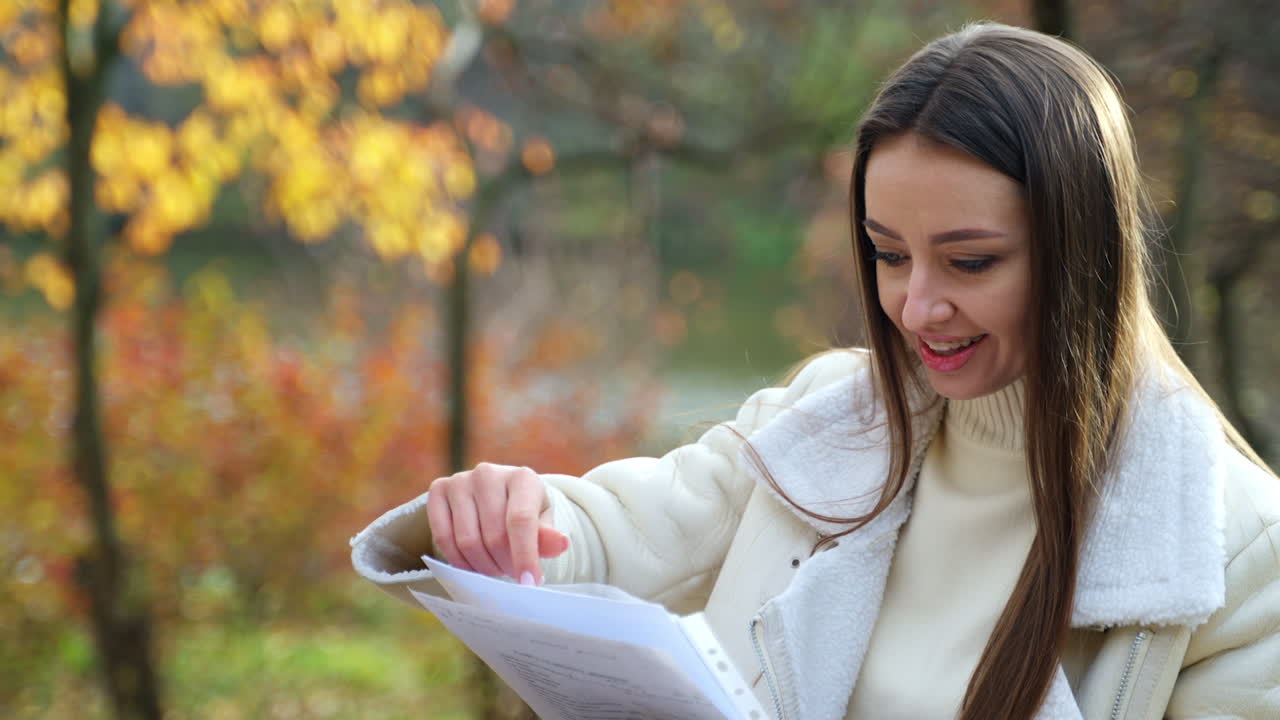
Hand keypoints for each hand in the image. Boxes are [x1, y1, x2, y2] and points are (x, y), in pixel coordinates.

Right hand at [426, 462, 569, 584]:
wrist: (497, 493)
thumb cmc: (524, 510)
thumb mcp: (542, 520)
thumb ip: (548, 535)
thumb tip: (561, 543)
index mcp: (522, 477)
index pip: (521, 521)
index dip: (524, 555)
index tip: (529, 583)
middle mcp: (488, 473)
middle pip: (494, 536)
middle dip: (505, 565)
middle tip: (512, 574)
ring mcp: (460, 480)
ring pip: (467, 541)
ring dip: (482, 566)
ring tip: (495, 569)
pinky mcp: (438, 489)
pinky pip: (442, 537)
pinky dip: (458, 560)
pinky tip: (472, 565)